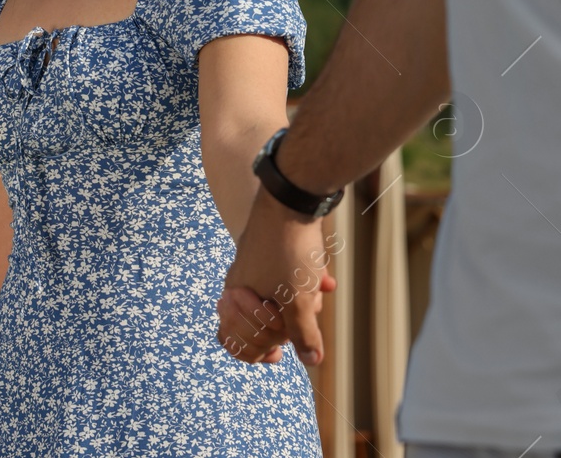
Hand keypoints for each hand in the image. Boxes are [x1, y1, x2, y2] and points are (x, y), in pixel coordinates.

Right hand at [215, 187, 340, 364]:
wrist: (293, 198)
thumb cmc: (288, 251)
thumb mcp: (297, 300)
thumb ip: (303, 334)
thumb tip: (312, 362)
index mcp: (236, 297)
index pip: (235, 341)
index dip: (258, 352)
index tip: (280, 352)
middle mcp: (242, 283)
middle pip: (262, 324)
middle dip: (289, 323)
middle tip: (303, 311)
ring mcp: (258, 266)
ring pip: (280, 301)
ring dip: (302, 301)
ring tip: (316, 291)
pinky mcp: (275, 251)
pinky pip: (289, 279)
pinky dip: (306, 283)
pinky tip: (325, 280)